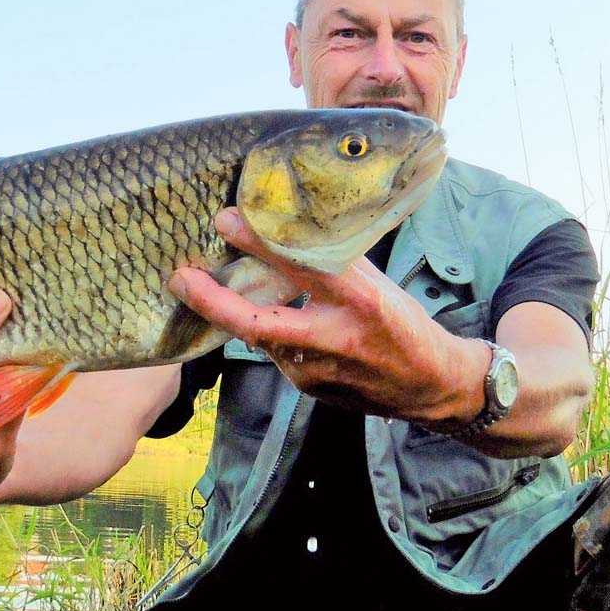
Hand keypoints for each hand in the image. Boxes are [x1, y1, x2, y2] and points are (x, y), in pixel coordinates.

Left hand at [168, 208, 484, 420]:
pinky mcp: (308, 389)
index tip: (225, 221)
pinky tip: (253, 315)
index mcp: (362, 301)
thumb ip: (333, 261)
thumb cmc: (403, 324)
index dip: (261, 244)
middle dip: (212, 302)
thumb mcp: (377, 283)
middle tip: (180, 277)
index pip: (304, 268)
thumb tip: (284, 228)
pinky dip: (260, 330)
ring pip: (261, 337)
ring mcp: (318, 371)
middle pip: (259, 323)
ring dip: (232, 313)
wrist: (429, 385)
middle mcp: (336, 340)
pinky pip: (274, 353)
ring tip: (204, 286)